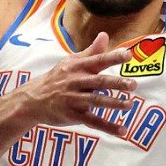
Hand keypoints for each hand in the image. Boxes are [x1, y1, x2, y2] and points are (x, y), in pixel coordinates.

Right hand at [8, 31, 134, 134]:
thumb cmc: (56, 78)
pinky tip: (122, 130)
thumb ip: (91, 52)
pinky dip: (108, 127)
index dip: (113, 57)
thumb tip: (105, 35)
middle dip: (116, 83)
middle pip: (99, 82)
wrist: (33, 99)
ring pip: (96, 101)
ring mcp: (74, 99)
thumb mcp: (70, 62)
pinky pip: (92, 121)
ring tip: (129, 104)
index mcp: (78, 67)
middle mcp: (76, 82)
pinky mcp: (72, 115)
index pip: (98, 60)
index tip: (128, 55)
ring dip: (114, 103)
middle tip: (133, 84)